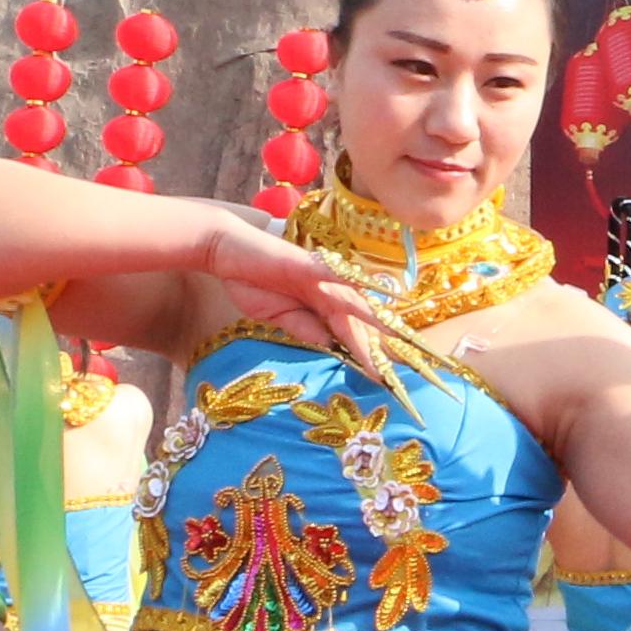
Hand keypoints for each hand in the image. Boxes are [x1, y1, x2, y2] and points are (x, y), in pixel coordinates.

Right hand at [201, 205, 417, 372]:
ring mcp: (321, 277)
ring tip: (398, 338)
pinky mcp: (308, 264)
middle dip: (381, 344)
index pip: (350, 333)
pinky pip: (335, 274)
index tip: (384, 379)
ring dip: (377, 319)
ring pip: (354, 301)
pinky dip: (353, 283)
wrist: (225, 252)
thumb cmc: (251, 282)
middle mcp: (328, 290)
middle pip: (360, 321)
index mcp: (322, 305)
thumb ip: (304, 329)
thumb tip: (329, 346)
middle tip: (405, 367)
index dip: (367, 355)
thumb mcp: (278, 318)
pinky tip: (373, 293)